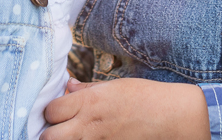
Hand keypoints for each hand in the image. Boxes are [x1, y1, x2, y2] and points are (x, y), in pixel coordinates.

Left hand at [42, 77, 209, 139]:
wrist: (172, 117)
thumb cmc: (146, 98)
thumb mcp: (114, 86)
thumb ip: (87, 89)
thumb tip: (68, 86)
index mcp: (90, 102)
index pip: (51, 110)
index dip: (51, 112)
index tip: (58, 112)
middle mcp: (90, 125)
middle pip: (49, 136)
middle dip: (49, 133)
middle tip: (59, 130)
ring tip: (72, 136)